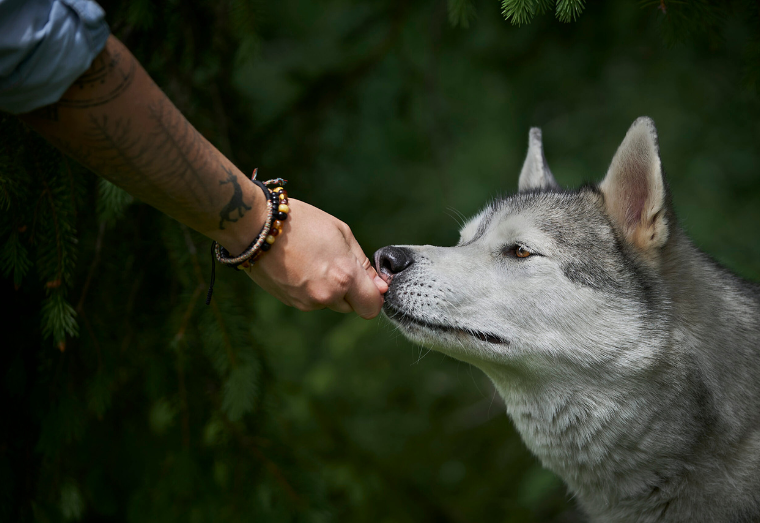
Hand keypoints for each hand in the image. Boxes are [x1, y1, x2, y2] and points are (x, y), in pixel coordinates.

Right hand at [244, 199, 388, 318]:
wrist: (256, 227)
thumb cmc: (302, 222)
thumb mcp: (341, 233)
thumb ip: (362, 263)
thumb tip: (379, 286)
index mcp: (345, 276)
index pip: (372, 307)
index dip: (374, 297)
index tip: (371, 284)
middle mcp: (327, 295)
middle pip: (352, 307)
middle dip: (351, 292)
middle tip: (337, 265)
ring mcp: (307, 302)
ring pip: (330, 303)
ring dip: (330, 290)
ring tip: (314, 261)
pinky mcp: (291, 302)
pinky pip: (311, 301)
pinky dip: (311, 289)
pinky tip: (301, 267)